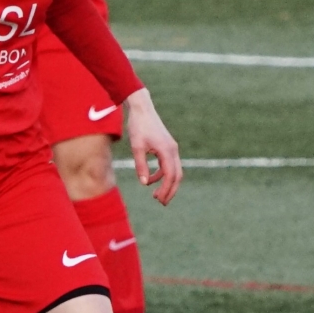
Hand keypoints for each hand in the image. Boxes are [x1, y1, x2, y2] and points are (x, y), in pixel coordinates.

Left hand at [123, 88, 182, 205]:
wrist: (142, 109)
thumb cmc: (138, 127)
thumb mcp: (136, 147)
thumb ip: (141, 165)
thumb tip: (144, 183)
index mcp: (167, 151)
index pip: (170, 175)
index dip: (166, 189)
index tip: (158, 200)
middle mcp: (173, 150)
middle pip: (177, 176)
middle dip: (170, 190)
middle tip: (161, 203)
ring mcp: (171, 148)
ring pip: (174, 171)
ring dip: (166, 184)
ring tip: (156, 196)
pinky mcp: (167, 147)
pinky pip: (168, 165)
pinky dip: (161, 174)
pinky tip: (150, 180)